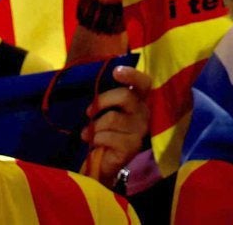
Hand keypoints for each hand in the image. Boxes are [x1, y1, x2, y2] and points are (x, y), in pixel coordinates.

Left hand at [80, 66, 152, 185]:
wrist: (104, 161)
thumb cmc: (104, 130)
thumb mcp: (106, 111)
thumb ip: (107, 97)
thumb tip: (95, 84)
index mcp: (139, 100)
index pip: (143, 83)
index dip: (132, 75)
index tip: (116, 72)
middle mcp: (144, 113)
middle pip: (125, 96)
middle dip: (102, 101)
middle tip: (89, 112)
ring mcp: (140, 131)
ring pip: (112, 118)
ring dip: (95, 126)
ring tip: (90, 133)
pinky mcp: (132, 147)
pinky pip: (107, 136)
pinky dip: (96, 139)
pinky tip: (95, 143)